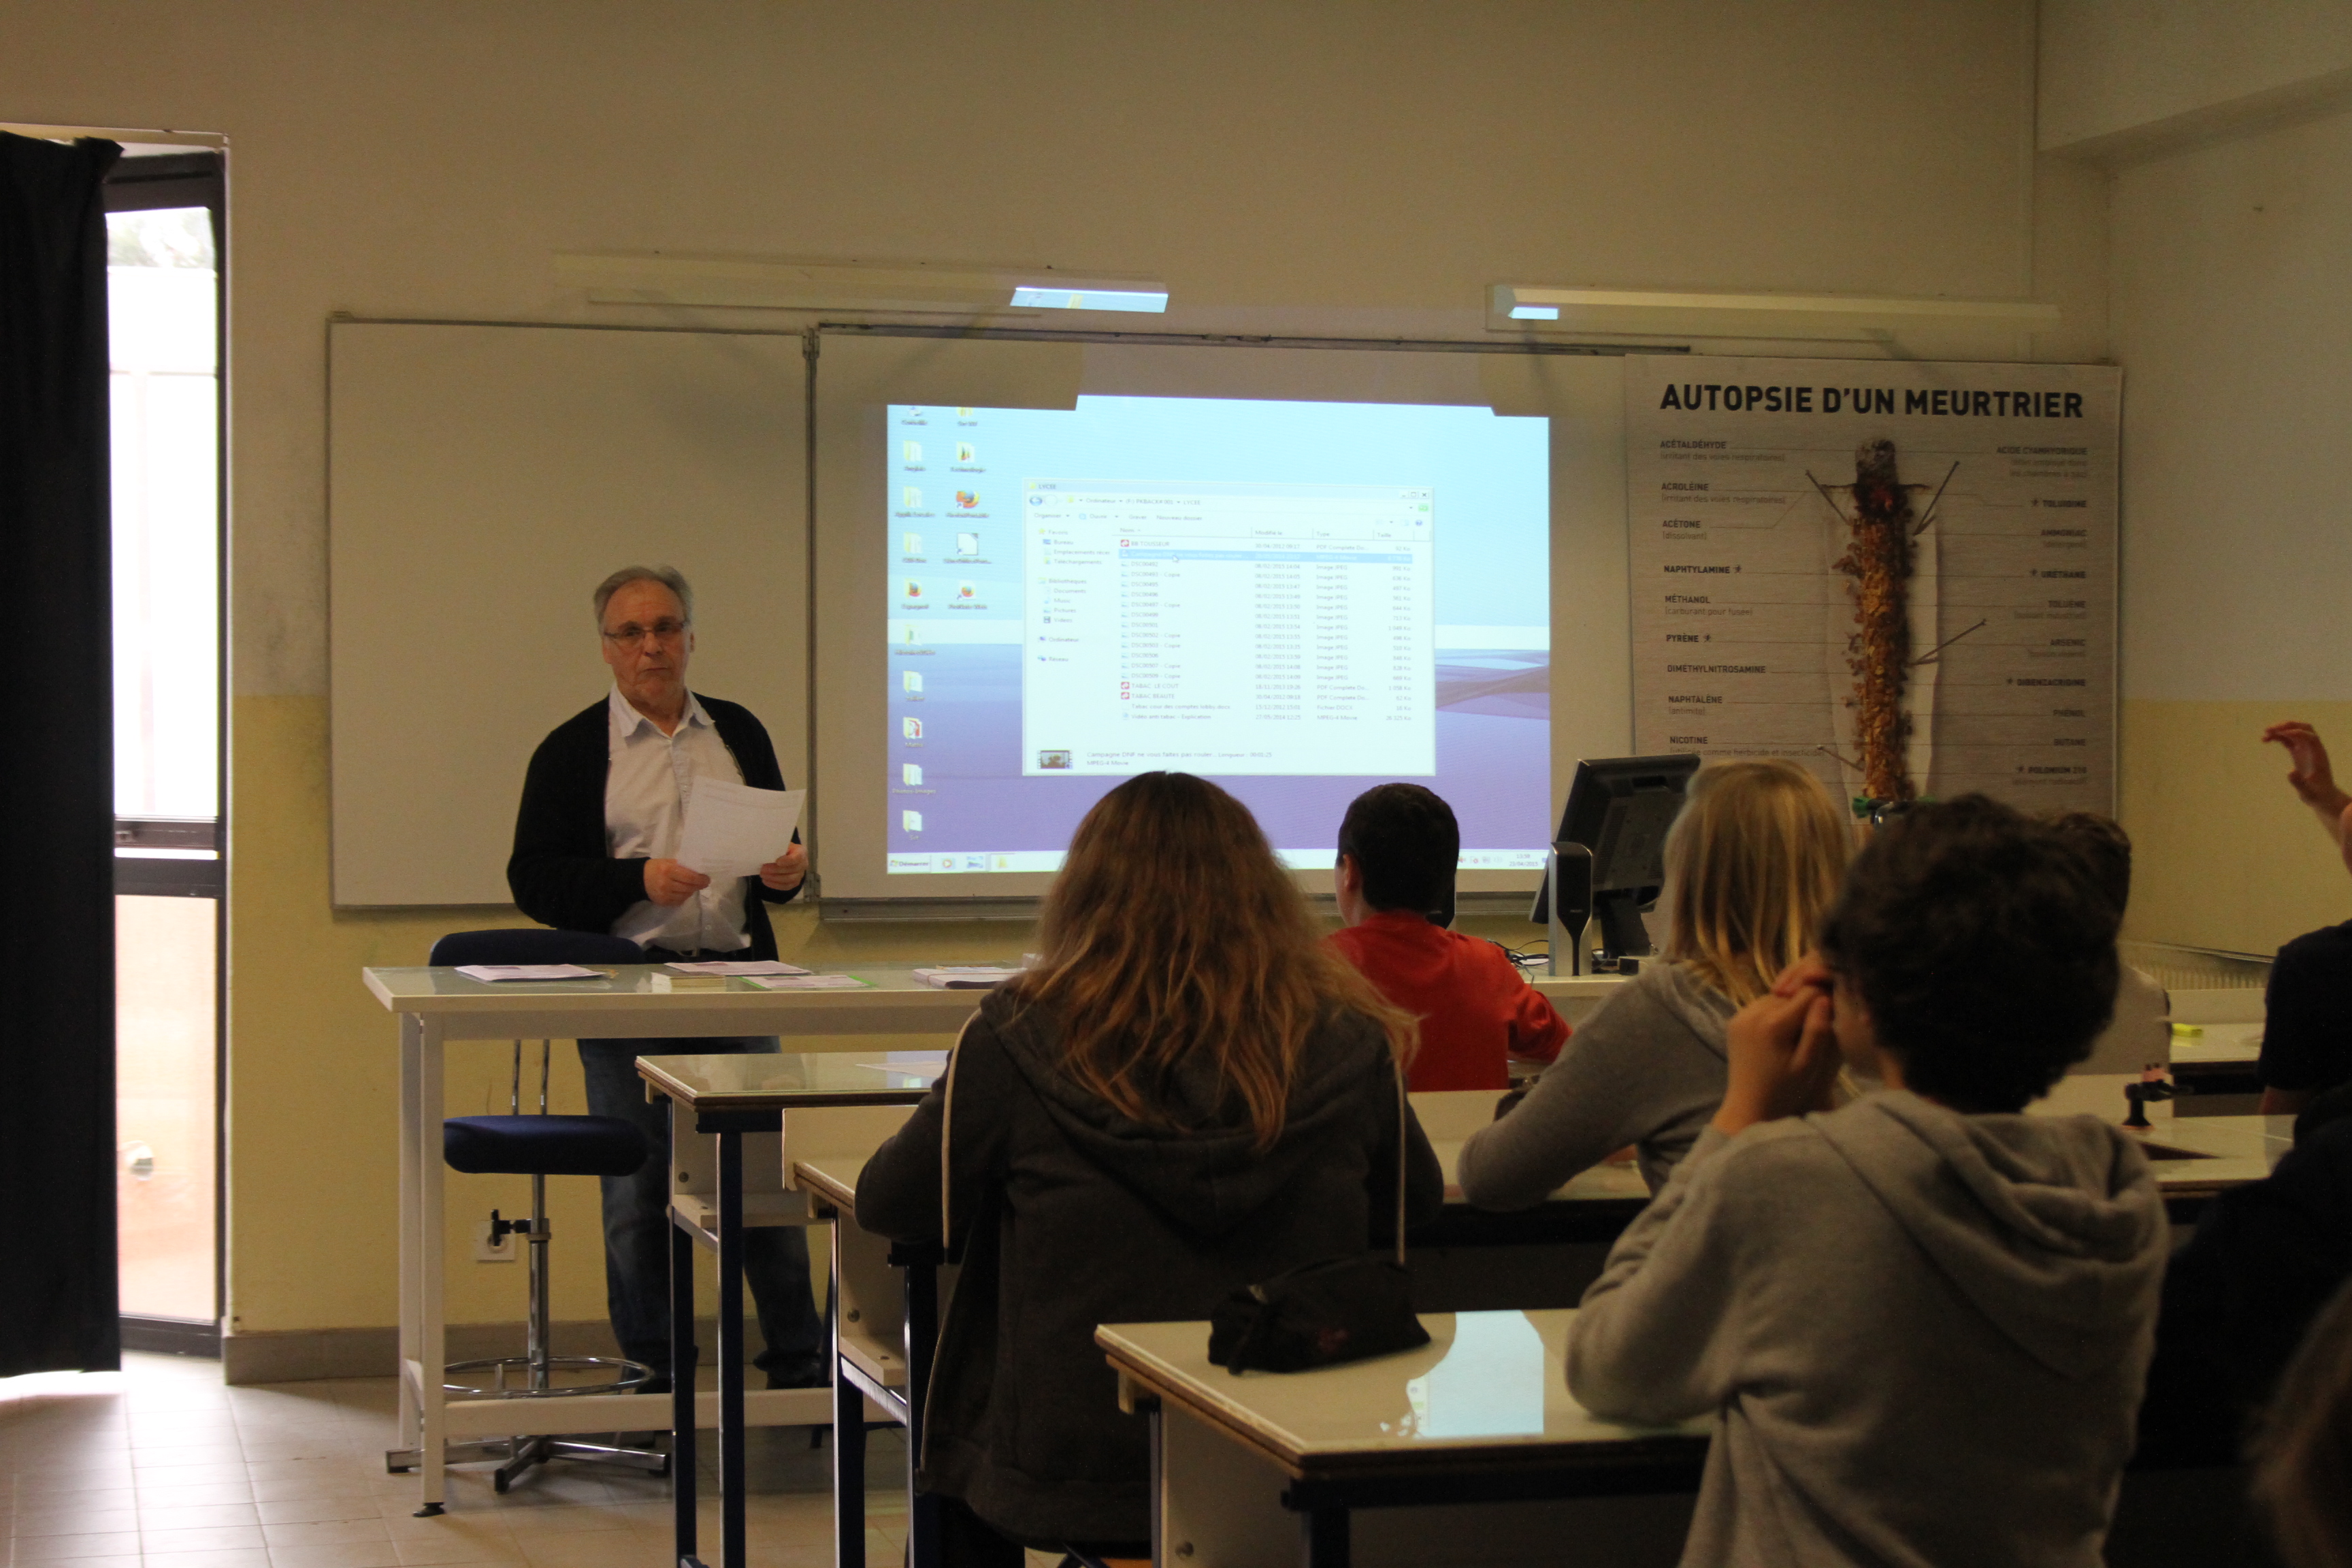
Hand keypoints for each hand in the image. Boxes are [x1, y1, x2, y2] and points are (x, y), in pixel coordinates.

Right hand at [643, 857, 710, 906]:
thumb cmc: (656, 867)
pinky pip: (679, 901)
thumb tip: (698, 872)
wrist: (639, 879)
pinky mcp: (663, 902)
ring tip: (692, 886)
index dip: (701, 879)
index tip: (707, 879)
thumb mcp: (668, 862)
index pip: (690, 877)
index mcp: (668, 870)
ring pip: (685, 895)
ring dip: (691, 891)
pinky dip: (684, 897)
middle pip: (689, 887)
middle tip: (703, 883)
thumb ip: (682, 866)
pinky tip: (683, 892)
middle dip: (698, 885)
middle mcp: (666, 883)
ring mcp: (664, 895)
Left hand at [760, 842, 807, 891]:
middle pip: (792, 869)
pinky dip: (775, 884)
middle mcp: (803, 864)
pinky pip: (786, 886)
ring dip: (774, 878)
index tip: (777, 862)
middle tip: (763, 869)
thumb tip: (765, 851)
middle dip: (776, 870)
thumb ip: (777, 848)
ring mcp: (800, 875)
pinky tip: (766, 881)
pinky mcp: (795, 883)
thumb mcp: (781, 845)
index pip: (798, 857)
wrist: (787, 856)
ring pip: (789, 879)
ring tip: (763, 875)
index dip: (788, 860)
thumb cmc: (783, 849)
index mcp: (801, 852)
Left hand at [1713, 959, 1842, 1136]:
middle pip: (1791, 994)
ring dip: (1788, 1008)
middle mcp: (1754, 1014)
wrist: (1749, 1106)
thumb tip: (1825, 999)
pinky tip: (1779, 1034)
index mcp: (1774, 1025)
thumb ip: (1818, 1031)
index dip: (1823, 1003)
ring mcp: (1740, 1016)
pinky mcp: (1734, 1021)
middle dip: (1804, 1006)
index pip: (1808, 993)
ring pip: (1776, 997)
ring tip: (1795, 1033)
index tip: (1829, 1019)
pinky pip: (1761, 1006)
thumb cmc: (1784, 1091)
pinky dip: (1773, 1014)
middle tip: (1812, 1029)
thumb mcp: (1808, 1065)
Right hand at [2265, 721, 2351, 816]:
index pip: (2310, 737)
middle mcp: (2313, 749)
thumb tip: (2289, 772)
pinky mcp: (2298, 752)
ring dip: (2281, 729)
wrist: (2322, 796)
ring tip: (2265, 735)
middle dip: (2287, 726)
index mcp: (2318, 755)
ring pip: (2295, 731)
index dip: (2296, 733)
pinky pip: (2289, 739)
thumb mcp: (2308, 793)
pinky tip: (2266, 740)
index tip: (2281, 734)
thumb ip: (2299, 783)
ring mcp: (2305, 749)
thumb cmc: (2316, 795)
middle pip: (2304, 728)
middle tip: (2269, 730)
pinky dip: (2278, 736)